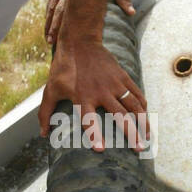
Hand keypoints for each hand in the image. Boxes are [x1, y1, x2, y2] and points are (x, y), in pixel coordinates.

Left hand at [38, 35, 147, 151]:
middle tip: (139, 149)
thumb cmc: (63, 68)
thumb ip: (45, 113)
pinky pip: (136, 93)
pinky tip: (146, 116)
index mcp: (82, 97)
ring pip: (133, 105)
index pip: (89, 120)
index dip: (94, 135)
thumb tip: (43, 134)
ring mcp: (114, 83)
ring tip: (147, 136)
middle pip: (120, 116)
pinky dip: (143, 105)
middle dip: (131, 134)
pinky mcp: (122, 76)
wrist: (79, 42)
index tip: (100, 149)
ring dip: (142, 121)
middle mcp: (101, 92)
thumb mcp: (50, 89)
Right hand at [45, 0, 134, 46]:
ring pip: (51, 6)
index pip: (64, 9)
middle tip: (50, 42)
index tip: (57, 37)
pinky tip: (47, 22)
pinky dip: (48, 12)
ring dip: (48, 22)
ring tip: (48, 38)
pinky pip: (51, 0)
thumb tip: (131, 12)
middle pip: (55, 10)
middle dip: (51, 27)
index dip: (59, 24)